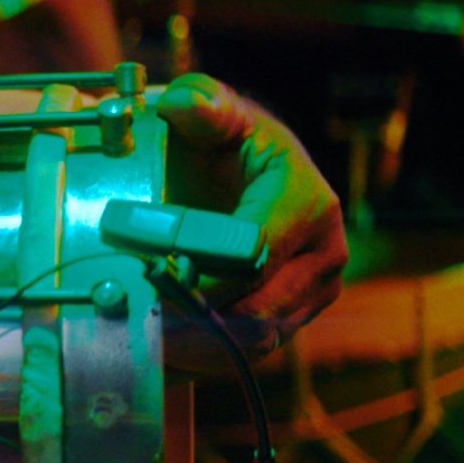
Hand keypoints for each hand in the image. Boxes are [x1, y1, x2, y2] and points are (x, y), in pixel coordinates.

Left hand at [156, 73, 345, 368]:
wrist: (240, 169)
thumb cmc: (223, 138)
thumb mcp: (211, 109)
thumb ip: (200, 104)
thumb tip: (183, 104)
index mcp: (308, 202)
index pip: (254, 256)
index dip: (201, 275)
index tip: (151, 280)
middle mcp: (324, 254)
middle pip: (259, 310)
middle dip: (197, 321)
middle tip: (139, 326)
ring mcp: (312, 294)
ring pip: (255, 341)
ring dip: (197, 348)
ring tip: (143, 343)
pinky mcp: (291, 320)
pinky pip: (248, 353)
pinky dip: (203, 358)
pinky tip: (159, 353)